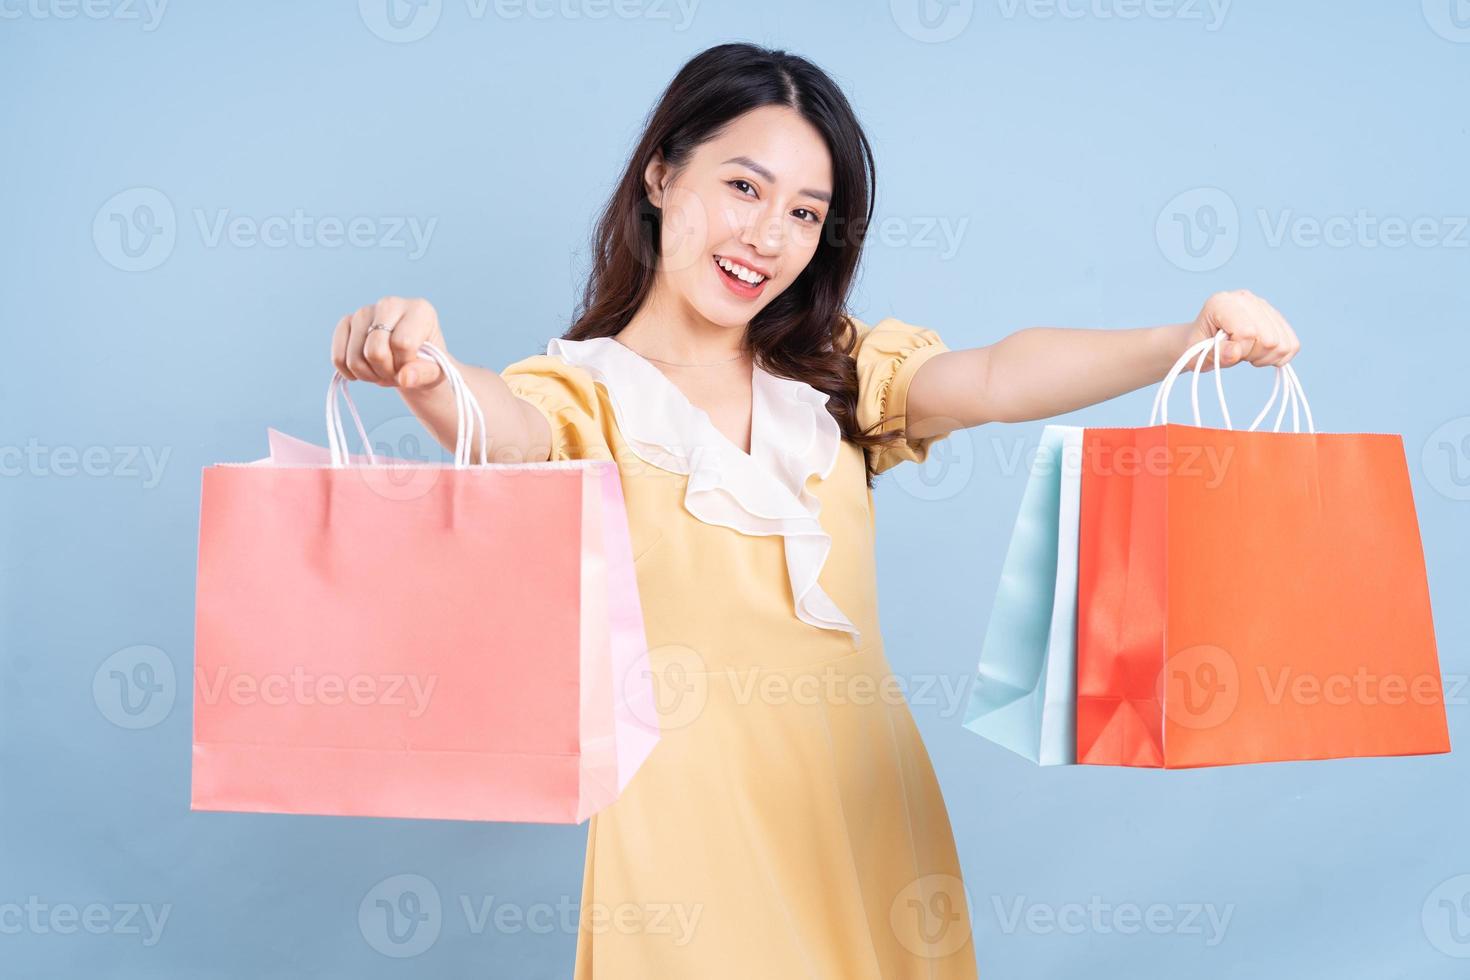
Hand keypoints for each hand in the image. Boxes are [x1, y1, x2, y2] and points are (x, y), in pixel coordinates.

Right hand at [330, 296, 448, 388]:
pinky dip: (349, 373)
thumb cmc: (428, 364)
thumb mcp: (436, 372)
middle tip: (395, 372)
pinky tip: (364, 372)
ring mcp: (365, 311)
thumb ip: (424, 374)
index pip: (402, 344)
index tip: (411, 367)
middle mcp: (390, 303)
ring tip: (382, 371)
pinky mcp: (347, 322)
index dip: (405, 365)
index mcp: (420, 310)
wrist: (412, 362)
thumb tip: (405, 378)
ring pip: (354, 357)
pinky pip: (338, 357)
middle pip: (375, 351)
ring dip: (368, 375)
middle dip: (385, 372)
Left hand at [1186, 289, 1300, 371]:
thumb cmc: (1197, 347)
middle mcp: (1245, 298)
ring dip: (1266, 357)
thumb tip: (1235, 352)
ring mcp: (1263, 305)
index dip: (1239, 350)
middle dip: (1254, 355)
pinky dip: (1279, 356)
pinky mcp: (1275, 316)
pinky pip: (1292, 344)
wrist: (1202, 341)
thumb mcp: (1196, 354)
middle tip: (1237, 353)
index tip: (1226, 351)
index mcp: (1221, 303)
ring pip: (1284, 343)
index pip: (1248, 332)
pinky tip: (1260, 353)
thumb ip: (1216, 353)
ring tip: (1247, 353)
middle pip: (1270, 339)